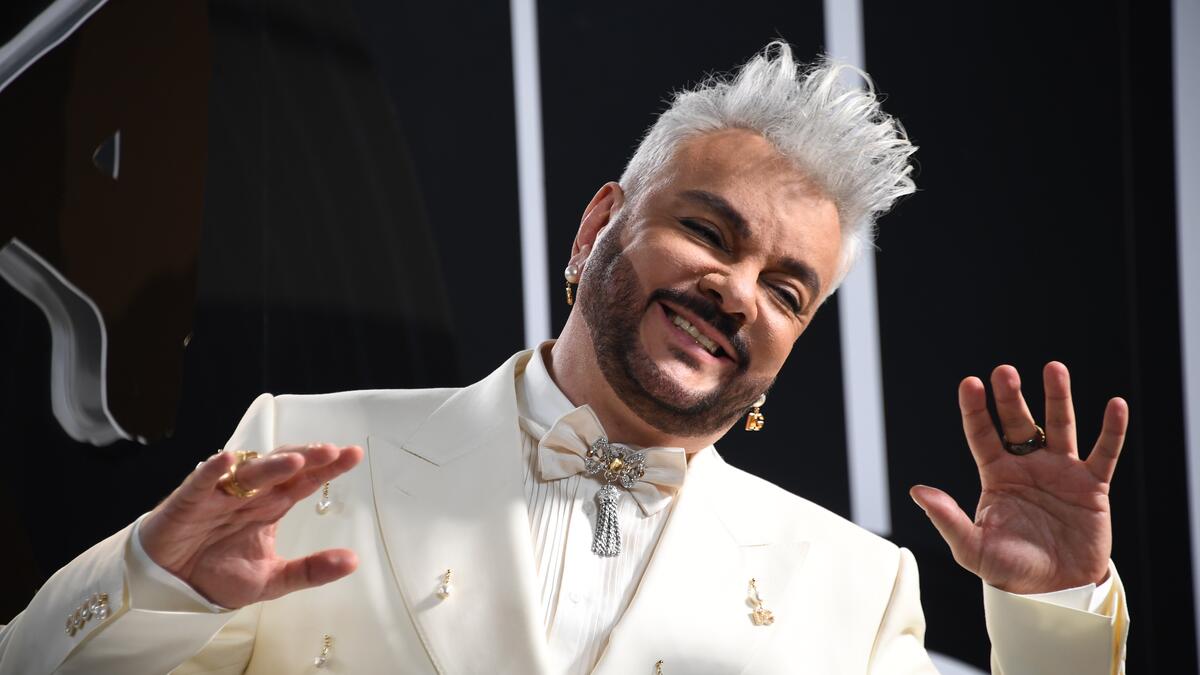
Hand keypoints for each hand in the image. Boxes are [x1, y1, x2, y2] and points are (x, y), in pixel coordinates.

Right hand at [139, 443, 363, 607]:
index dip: (328, 468)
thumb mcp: (273, 580)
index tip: (354, 454)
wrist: (171, 589)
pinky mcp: (188, 503)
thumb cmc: (219, 576)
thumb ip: (311, 570)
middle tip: (331, 452)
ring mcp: (220, 496)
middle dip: (306, 458)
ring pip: (248, 474)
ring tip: (294, 461)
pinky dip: (212, 471)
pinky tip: (228, 461)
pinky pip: (200, 483)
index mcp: (271, 506)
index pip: (305, 481)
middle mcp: (249, 495)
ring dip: (270, 465)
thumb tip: (353, 561)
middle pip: (281, 468)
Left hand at [910, 362, 1127, 593]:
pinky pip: (1104, 453)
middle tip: (1004, 372)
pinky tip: (1115, 405)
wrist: (1054, 592)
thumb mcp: (973, 547)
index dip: (975, 409)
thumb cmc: (1009, 570)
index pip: (982, 434)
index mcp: (996, 475)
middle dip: (1011, 398)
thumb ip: (947, 518)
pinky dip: (1111, 430)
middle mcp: (1027, 466)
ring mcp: (1060, 472)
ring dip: (1058, 397)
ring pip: (1060, 426)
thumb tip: (916, 491)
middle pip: (1018, 423)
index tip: (970, 383)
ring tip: (1054, 368)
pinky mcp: (1091, 487)